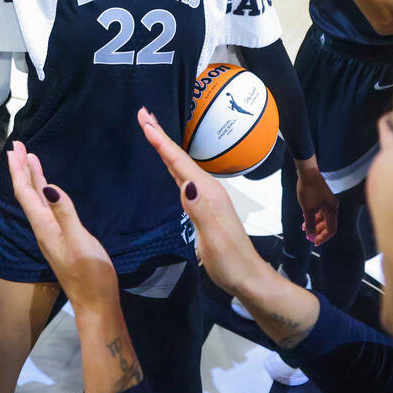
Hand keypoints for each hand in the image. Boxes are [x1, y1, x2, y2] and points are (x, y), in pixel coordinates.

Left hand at [7, 141, 118, 311]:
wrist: (95, 303)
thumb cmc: (91, 274)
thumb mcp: (79, 243)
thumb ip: (65, 214)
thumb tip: (48, 186)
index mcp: (45, 227)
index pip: (27, 193)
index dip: (20, 170)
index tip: (16, 148)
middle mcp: (43, 229)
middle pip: (28, 194)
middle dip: (22, 169)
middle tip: (18, 146)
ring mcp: (51, 234)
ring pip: (36, 200)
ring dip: (31, 178)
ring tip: (29, 160)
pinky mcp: (60, 238)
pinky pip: (46, 207)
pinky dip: (43, 191)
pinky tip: (46, 188)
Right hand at [136, 107, 269, 294]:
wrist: (248, 278)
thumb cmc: (230, 261)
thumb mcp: (214, 239)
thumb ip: (200, 211)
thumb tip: (186, 184)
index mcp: (208, 193)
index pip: (179, 162)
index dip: (161, 140)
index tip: (145, 119)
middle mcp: (208, 190)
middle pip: (179, 158)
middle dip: (161, 136)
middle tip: (144, 114)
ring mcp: (207, 197)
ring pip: (181, 166)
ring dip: (166, 148)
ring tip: (151, 131)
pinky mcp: (204, 206)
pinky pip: (183, 178)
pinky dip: (172, 165)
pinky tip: (169, 163)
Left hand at [295, 158, 337, 244]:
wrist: (307, 172)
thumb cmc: (308, 189)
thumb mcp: (307, 210)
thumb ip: (310, 224)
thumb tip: (311, 236)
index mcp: (332, 210)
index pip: (331, 230)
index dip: (323, 237)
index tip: (314, 242)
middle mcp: (333, 206)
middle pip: (328, 224)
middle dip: (317, 231)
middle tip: (308, 235)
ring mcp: (328, 201)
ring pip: (323, 218)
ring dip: (314, 224)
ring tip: (303, 227)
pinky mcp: (323, 197)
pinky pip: (320, 211)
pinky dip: (314, 216)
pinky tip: (305, 217)